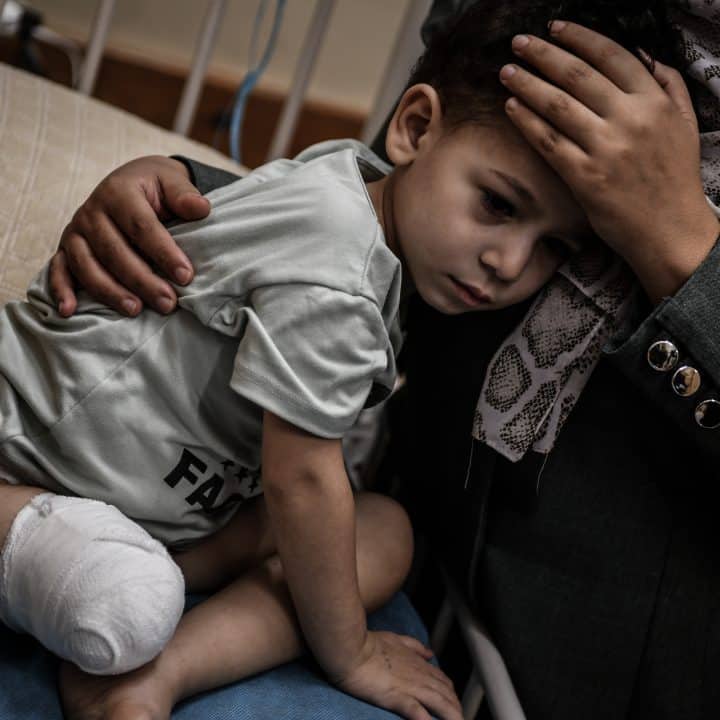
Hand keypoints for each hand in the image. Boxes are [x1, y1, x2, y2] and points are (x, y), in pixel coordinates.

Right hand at [50, 155, 209, 316]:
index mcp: (119, 193)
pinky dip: (61, 291)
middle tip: (168, 303)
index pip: (142, 227)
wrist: (130, 181)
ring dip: (110, 291)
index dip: (164, 253)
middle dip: (142, 281)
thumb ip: (184, 195)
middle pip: (115, 251)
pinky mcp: (66, 248)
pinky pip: (58, 270)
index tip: (186, 276)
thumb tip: (201, 208)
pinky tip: (69, 312)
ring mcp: (76, 231)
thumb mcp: (172, 182)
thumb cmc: (156, 188)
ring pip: (87, 266)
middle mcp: (92, 212)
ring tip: (136, 310)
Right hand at [334, 631, 461, 719]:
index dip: (452, 694)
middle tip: (461, 719)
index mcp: (417, 663)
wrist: (351, 648)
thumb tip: (430, 654)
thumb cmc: (368, 643)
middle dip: (457, 709)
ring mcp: (410, 687)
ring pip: (440, 703)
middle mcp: (419, 675)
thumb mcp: (395, 639)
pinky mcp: (397, 698)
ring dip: (453, 716)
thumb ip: (414, 646)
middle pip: (447, 695)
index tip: (455, 704)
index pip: (443, 681)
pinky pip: (418, 712)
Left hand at [499, 21, 719, 301]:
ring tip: (507, 73)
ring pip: (558, 106)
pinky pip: (549, 142)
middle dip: (543, 55)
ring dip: (528, 84)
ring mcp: (606, 149)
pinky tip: (511, 108)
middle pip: (577, 75)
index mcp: (655, 102)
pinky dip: (527, 122)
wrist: (670, 231)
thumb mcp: (685, 126)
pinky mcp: (585, 178)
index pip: (611, 56)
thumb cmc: (674, 179)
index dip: (579, 38)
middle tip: (518, 44)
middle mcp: (630, 120)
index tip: (555, 28)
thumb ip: (669, 87)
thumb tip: (645, 57)